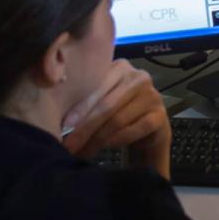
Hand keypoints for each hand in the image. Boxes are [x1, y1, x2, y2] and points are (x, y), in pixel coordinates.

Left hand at [62, 59, 170, 175]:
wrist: (150, 127)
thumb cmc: (119, 111)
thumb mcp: (102, 99)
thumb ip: (86, 100)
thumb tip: (57, 118)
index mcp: (120, 67)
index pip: (97, 88)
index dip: (79, 109)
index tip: (62, 126)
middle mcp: (139, 77)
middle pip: (106, 105)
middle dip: (85, 128)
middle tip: (69, 146)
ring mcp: (152, 96)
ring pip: (118, 120)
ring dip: (97, 139)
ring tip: (82, 152)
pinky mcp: (161, 116)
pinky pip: (134, 130)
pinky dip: (117, 141)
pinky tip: (105, 148)